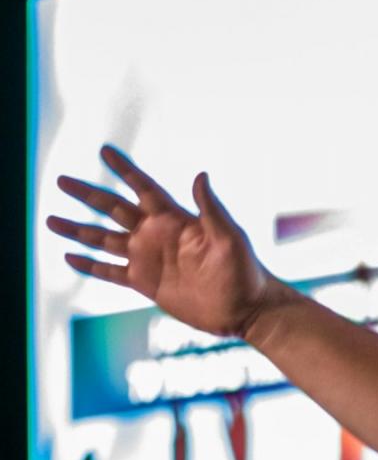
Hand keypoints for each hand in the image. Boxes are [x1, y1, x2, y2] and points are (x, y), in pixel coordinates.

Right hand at [48, 147, 278, 340]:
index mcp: (174, 218)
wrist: (244, 309)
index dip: (123, 169)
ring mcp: (148, 258)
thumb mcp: (229, 236)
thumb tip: (200, 174)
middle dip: (87, 194)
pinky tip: (70, 256)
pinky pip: (110, 272)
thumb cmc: (244, 270)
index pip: (142, 187)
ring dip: (78, 230)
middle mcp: (156, 234)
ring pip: (104, 239)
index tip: (103, 150)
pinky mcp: (145, 283)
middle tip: (61, 180)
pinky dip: (90, 265)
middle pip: (113, 209)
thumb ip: (211, 208)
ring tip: (50, 220)